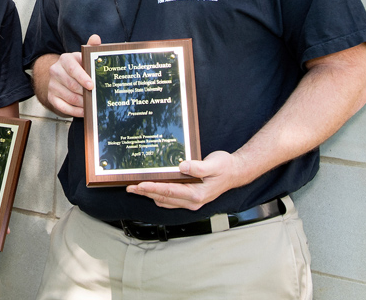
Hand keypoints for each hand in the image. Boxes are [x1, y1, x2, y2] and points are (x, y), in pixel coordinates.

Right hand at [40, 34, 101, 117]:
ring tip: (91, 104)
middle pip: (71, 85)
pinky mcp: (51, 97)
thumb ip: (90, 47)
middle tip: (95, 97)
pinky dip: (75, 111)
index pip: (72, 68)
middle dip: (85, 93)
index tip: (92, 85)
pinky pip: (63, 107)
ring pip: (69, 97)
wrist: (61, 76)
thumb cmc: (77, 66)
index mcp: (65, 59)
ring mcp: (52, 85)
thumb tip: (96, 38)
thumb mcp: (83, 56)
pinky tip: (83, 111)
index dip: (82, 78)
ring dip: (82, 103)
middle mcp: (55, 71)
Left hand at [125, 150, 246, 209]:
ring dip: (150, 194)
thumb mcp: (214, 164)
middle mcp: (192, 201)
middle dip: (145, 193)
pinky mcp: (189, 198)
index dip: (153, 188)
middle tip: (130, 187)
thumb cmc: (225, 167)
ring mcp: (190, 201)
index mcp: (197, 194)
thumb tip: (182, 166)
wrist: (235, 172)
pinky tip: (151, 188)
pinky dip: (158, 195)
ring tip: (136, 188)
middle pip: (163, 198)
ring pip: (164, 200)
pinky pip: (169, 200)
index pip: (169, 192)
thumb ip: (198, 167)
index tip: (139, 185)